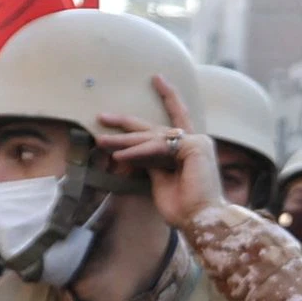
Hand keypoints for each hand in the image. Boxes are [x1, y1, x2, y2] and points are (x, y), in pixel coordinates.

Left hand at [96, 73, 224, 227]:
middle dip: (126, 123)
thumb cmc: (183, 209)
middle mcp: (195, 141)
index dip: (167, 97)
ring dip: (124, 141)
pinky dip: (138, 153)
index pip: (175, 118)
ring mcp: (196, 142)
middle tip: (102, 117)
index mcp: (190, 149)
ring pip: (152, 137)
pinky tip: (119, 156)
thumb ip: (151, 162)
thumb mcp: (160, 181)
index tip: (156, 78)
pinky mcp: (194, 147)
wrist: (201, 222)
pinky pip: (158, 148)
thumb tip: (132, 152)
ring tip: (100, 141)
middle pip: (154, 128)